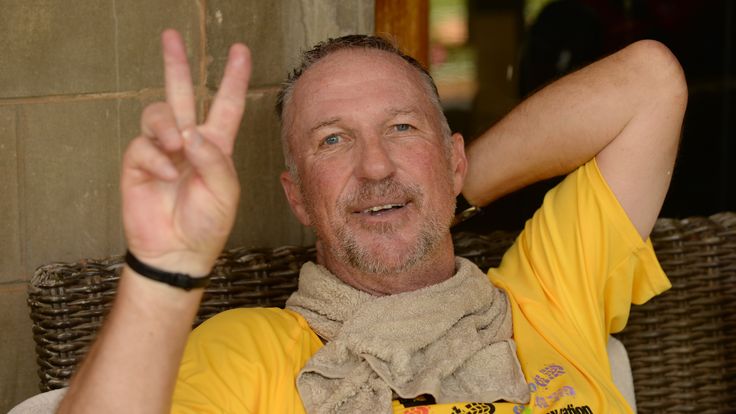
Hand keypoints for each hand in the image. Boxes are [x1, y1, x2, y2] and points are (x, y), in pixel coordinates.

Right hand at [121, 29, 250, 275]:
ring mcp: (162, 150)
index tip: (240, 51)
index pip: (226, 105)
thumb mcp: (225, 191)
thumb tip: (189, 131)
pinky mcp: (138, 162)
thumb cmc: (208, 224)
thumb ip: (213, 159)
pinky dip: (156, 157)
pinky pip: (143, 144)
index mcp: (216, 146)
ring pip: (159, 114)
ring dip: (167, 126)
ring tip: (175, 146)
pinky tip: (165, 175)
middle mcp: (188, 142)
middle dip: (176, 64)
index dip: (233, 78)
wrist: (178, 252)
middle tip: (171, 35)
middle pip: (181, 94)